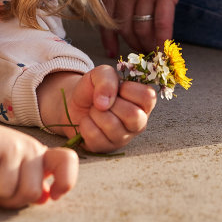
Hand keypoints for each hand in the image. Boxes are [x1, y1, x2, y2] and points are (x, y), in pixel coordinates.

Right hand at [0, 87, 77, 208]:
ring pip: (4, 190)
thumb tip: (44, 198)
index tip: (52, 195)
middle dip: (10, 198)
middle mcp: (28, 147)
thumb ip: (29, 184)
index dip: (65, 182)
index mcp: (38, 153)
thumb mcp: (10, 170)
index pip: (67, 161)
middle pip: (31, 192)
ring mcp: (9, 145)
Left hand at [37, 66, 155, 152]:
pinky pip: (96, 138)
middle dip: (111, 104)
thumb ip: (106, 79)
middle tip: (103, 101)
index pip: (148, 97)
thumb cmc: (93, 89)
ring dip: (96, 114)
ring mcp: (124, 137)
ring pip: (113, 126)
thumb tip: (104, 103)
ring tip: (94, 110)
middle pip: (133, 115)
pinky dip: (86, 125)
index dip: (128, 90)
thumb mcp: (100, 74)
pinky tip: (88, 121)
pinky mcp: (107, 148)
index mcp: (143, 102)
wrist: (73, 104)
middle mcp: (139, 122)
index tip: (117, 88)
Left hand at [100, 0, 211, 57]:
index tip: (113, 51)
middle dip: (133, 45)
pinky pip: (162, 24)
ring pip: (142, 28)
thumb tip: (132, 4)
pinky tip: (167, 51)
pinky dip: (163, 41)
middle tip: (142, 55)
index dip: (108, 37)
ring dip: (148, 46)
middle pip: (124, 26)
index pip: (105, 15)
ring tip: (155, 54)